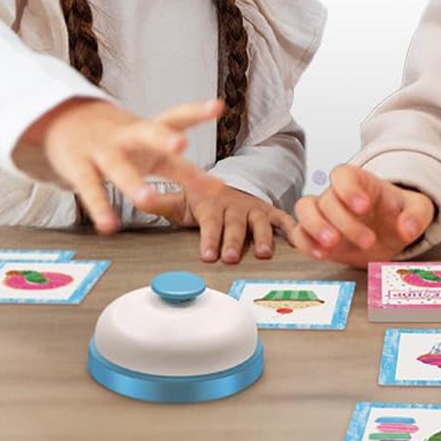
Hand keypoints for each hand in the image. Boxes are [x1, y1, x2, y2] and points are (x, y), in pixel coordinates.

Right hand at [20, 98, 224, 234]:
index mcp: (149, 130)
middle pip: (147, 134)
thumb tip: (222, 191)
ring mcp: (102, 150)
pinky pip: (90, 189)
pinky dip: (100, 207)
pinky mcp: (80, 167)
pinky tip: (110, 226)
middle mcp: (128, 137)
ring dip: (133, 184)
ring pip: (118, 167)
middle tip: (181, 144)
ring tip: (148, 200)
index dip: (197, 112)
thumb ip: (180, 167)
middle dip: (164, 139)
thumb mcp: (149, 148)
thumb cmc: (120, 141)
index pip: (176, 118)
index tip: (219, 106)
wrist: (64, 121)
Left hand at [146, 186, 295, 263]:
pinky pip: (283, 221)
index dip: (210, 238)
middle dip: (234, 240)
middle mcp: (234, 205)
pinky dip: (293, 230)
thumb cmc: (201, 200)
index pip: (210, 222)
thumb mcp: (180, 200)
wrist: (227, 183)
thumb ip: (162, 203)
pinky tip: (300, 241)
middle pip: (235, 225)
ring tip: (264, 254)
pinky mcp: (270, 212)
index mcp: (211, 203)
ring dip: (263, 238)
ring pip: (259, 224)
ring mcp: (254, 209)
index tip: (208, 254)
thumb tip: (140, 198)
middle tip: (231, 257)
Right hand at [290, 165, 435, 267]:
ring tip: (332, 245)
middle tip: (368, 241)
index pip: (343, 175)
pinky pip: (299, 234)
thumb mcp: (418, 209)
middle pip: (327, 199)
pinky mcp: (316, 235)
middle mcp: (337, 195)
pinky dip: (305, 243)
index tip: (363, 206)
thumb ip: (416, 216)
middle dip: (345, 221)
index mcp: (360, 182)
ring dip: (315, 227)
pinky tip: (321, 255)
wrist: (389, 233)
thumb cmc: (399, 214)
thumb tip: (407, 229)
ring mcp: (323, 215)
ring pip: (304, 210)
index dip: (349, 189)